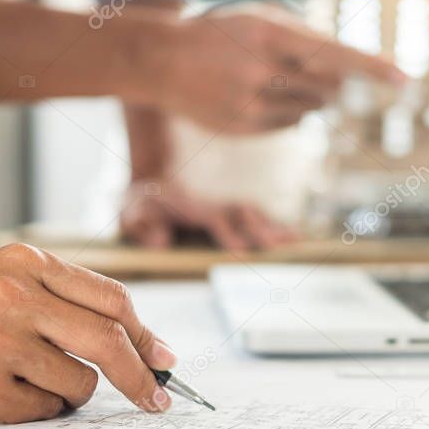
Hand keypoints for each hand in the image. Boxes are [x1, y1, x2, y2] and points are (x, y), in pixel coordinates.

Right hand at [0, 244, 175, 424]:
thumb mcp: (3, 283)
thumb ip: (67, 303)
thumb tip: (142, 344)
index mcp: (25, 262)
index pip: (112, 298)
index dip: (147, 334)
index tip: (164, 358)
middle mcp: (14, 296)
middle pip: (110, 339)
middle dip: (141, 376)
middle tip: (156, 397)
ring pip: (81, 382)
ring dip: (69, 393)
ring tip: (26, 380)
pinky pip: (46, 409)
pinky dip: (37, 409)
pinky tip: (3, 393)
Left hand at [121, 179, 298, 251]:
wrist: (150, 179)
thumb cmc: (139, 201)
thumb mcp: (130, 211)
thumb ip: (142, 224)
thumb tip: (161, 242)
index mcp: (191, 208)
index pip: (215, 220)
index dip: (228, 233)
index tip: (242, 249)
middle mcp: (213, 206)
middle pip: (244, 216)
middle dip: (263, 229)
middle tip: (283, 245)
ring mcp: (224, 208)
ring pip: (255, 216)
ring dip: (275, 227)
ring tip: (298, 240)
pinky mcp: (230, 213)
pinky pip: (257, 218)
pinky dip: (276, 226)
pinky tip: (295, 237)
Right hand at [141, 5, 404, 132]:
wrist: (160, 62)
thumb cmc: (219, 35)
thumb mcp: (257, 19)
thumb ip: (301, 38)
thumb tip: (343, 75)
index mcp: (269, 35)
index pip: (333, 53)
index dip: (371, 66)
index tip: (403, 78)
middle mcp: (262, 71)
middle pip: (329, 88)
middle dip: (332, 83)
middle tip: (304, 70)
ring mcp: (251, 105)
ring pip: (311, 109)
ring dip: (308, 97)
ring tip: (273, 80)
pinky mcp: (244, 129)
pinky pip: (290, 126)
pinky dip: (287, 113)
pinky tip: (257, 98)